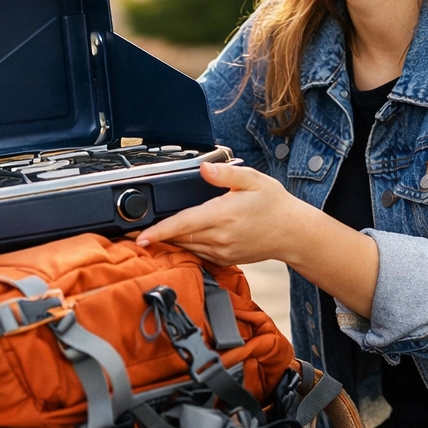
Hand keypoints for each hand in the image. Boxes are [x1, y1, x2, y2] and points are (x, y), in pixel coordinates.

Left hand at [136, 161, 305, 265]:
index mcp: (222, 215)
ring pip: (187, 248)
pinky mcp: (225, 259)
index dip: (159, 231)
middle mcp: (220, 237)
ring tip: (152, 235)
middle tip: (134, 232)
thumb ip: (225, 174)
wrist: (293, 233)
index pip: (182, 224)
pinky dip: (186, 247)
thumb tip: (204, 168)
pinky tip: (179, 239)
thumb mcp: (252, 180)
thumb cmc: (274, 205)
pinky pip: (199, 254)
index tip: (140, 237)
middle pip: (179, 238)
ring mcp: (223, 251)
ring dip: (170, 242)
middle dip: (157, 236)